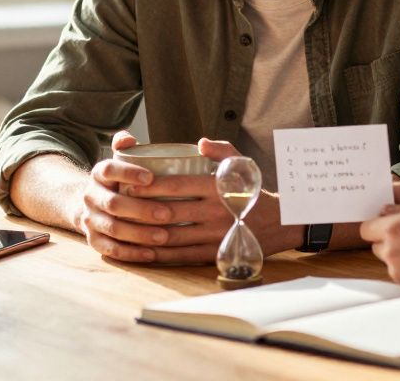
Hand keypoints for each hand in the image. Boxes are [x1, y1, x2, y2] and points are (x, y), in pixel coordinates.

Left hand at [75, 135, 302, 262]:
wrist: (281, 223)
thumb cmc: (255, 191)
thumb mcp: (244, 165)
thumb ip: (222, 151)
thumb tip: (199, 143)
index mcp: (219, 188)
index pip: (179, 185)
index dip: (151, 184)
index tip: (130, 182)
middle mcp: (216, 212)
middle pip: (169, 211)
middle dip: (140, 209)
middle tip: (118, 205)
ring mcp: (214, 236)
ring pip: (171, 236)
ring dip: (143, 234)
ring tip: (122, 229)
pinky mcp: (214, 254)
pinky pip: (180, 256)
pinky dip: (158, 255)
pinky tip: (141, 251)